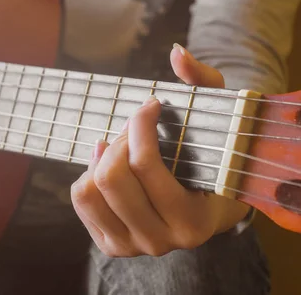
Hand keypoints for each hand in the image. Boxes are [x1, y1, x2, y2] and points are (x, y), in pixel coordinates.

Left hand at [71, 43, 249, 257]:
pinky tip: (106, 163)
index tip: (151, 104)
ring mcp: (133, 246)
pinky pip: (81, 200)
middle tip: (134, 127)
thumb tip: (177, 53)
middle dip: (120, 140)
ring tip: (121, 146)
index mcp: (193, 220)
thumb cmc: (214, 160)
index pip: (145, 164)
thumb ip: (203, 83)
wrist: (210, 206)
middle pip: (111, 177)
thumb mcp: (219, 121)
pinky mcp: (112, 244)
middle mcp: (162, 241)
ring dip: (102, 158)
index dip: (139, 123)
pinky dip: (88, 174)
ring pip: (90, 190)